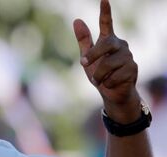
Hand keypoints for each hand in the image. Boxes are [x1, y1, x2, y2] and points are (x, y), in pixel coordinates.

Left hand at [73, 0, 139, 120]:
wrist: (111, 93)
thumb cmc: (99, 73)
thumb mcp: (87, 58)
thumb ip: (83, 40)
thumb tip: (77, 20)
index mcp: (109, 41)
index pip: (107, 23)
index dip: (105, 12)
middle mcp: (121, 45)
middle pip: (105, 45)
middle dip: (92, 56)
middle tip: (83, 63)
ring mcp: (129, 57)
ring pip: (108, 64)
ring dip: (98, 75)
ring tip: (100, 79)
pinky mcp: (133, 69)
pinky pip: (113, 76)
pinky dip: (107, 83)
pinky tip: (111, 83)